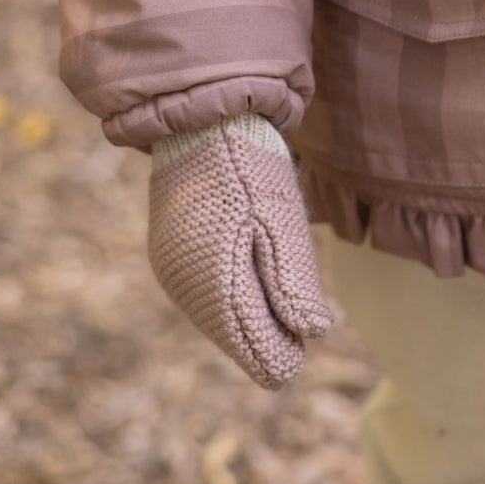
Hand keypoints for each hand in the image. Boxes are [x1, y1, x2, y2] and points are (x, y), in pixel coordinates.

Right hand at [148, 114, 334, 388]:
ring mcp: (173, 271)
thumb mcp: (282, 222)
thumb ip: (293, 281)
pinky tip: (248, 292)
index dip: (276, 356)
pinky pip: (202, 297)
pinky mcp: (170, 257)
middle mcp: (185, 285)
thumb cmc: (249, 168)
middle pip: (230, 336)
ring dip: (245, 321)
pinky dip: (228, 302)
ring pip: (215, 318)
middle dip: (262, 340)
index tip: (296, 361)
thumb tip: (314, 331)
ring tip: (275, 316)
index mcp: (214, 282)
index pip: (249, 344)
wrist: (200, 123)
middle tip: (294, 343)